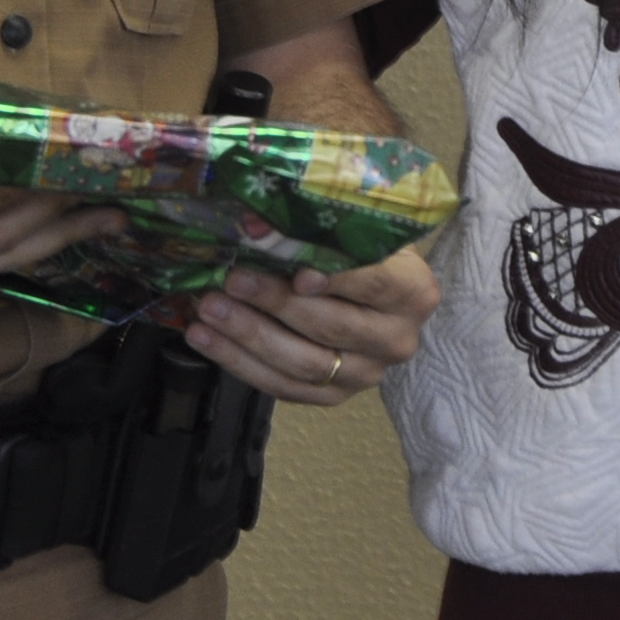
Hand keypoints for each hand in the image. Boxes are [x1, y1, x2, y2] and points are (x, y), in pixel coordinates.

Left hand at [183, 246, 442, 404]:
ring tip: (208, 310)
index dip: (336, 279)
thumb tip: (261, 223)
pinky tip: (206, 338)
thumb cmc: (363, 252)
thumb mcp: (360, 229)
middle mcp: (396, 340)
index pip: (375, 283)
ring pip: (303, 363)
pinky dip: (239, 362)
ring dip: (249, 336)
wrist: (378, 301)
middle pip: (332, 326)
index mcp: (413, 292)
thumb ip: (327, 226)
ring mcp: (365, 375)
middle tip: (232, 280)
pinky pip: (282, 387)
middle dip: (276, 303)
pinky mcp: (333, 397)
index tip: (297, 271)